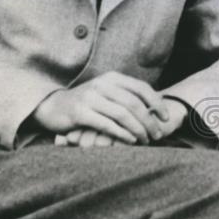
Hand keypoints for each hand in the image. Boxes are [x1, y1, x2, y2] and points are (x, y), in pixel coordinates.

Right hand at [54, 96, 191, 146]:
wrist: (52, 107)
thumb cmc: (85, 103)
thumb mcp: (106, 93)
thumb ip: (126, 96)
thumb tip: (154, 109)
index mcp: (112, 78)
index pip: (141, 87)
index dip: (157, 103)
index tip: (166, 117)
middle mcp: (102, 84)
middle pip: (134, 103)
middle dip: (149, 121)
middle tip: (157, 135)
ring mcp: (90, 98)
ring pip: (122, 114)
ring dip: (138, 129)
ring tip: (145, 140)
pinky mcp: (80, 113)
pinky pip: (107, 124)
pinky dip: (121, 133)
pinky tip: (130, 140)